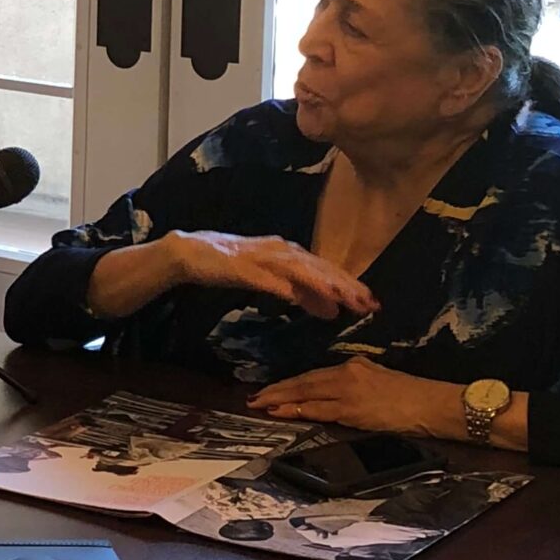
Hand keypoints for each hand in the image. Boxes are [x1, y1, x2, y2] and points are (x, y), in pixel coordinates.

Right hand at [170, 232, 376, 320]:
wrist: (188, 252)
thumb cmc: (228, 265)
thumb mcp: (271, 279)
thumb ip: (300, 292)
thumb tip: (330, 309)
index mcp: (288, 252)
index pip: (326, 268)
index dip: (350, 284)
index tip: (372, 302)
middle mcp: (280, 250)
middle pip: (319, 268)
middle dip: (346, 286)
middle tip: (369, 304)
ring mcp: (262, 257)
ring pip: (300, 271)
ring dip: (323, 284)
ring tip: (345, 299)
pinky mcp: (243, 267)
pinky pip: (268, 279)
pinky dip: (286, 287)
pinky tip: (298, 298)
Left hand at [249, 354, 456, 435]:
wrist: (431, 404)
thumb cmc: (411, 395)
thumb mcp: (380, 376)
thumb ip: (357, 378)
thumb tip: (337, 386)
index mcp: (353, 365)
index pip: (313, 374)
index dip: (290, 383)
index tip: (271, 388)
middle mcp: (346, 373)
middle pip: (304, 382)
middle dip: (277, 390)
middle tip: (254, 396)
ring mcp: (347, 391)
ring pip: (306, 394)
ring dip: (280, 400)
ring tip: (258, 404)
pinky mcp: (352, 409)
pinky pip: (318, 410)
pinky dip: (297, 410)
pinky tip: (280, 412)